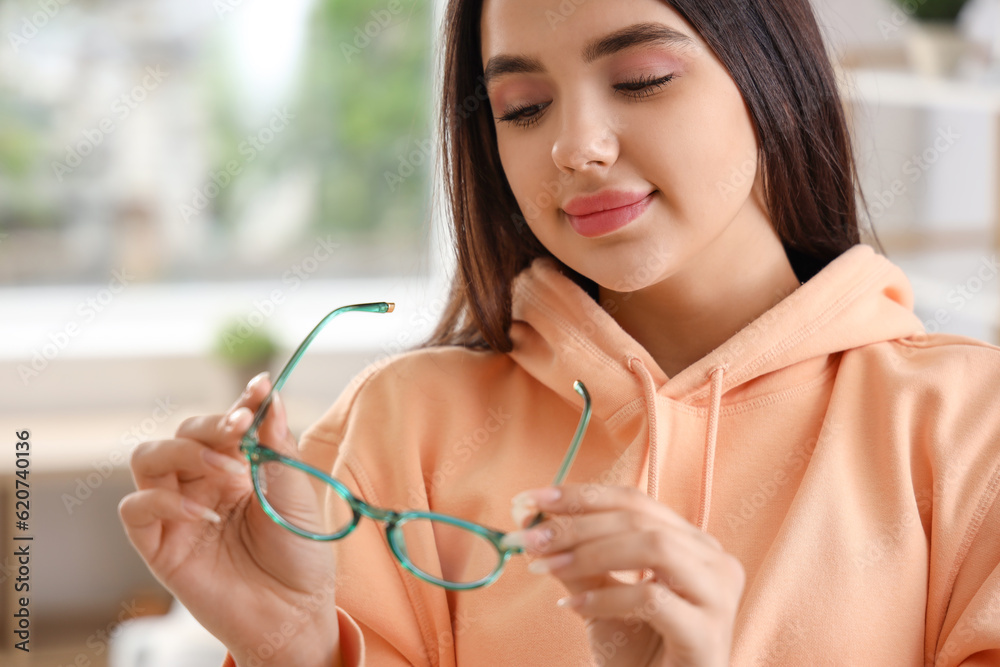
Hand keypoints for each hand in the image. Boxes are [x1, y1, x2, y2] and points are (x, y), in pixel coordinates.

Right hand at [118, 373, 340, 665]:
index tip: (258, 388)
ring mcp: (178, 510)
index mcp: (239, 466)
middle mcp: (203, 482)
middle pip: (184, 431)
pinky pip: (135, 507)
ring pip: (149, 457)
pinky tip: (203, 512)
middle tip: (241, 431)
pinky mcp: (158, 544)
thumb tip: (269, 398)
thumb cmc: (300, 554)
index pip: (226, 421)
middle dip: (212, 424)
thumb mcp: (297, 494)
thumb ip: (277, 448)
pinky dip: (163, 500)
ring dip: (185, 453)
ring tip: (227, 474)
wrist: (294, 613)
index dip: (240, 401)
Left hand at [503, 484, 744, 666]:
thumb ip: (576, 562)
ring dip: (590, 553)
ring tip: (546, 567)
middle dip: (576, 524)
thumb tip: (533, 526)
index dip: (581, 496)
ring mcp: (717, 596)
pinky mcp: (708, 634)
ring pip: (654, 547)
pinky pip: (652, 600)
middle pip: (640, 520)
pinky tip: (571, 607)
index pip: (634, 501)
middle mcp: (714, 562)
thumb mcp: (600, 600)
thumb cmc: (640, 655)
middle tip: (529, 538)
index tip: (529, 499)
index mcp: (693, 544)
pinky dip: (605, 598)